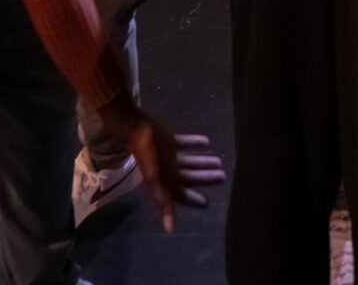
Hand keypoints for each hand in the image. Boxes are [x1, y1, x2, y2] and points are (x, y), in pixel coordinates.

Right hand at [101, 96, 225, 232]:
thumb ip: (164, 203)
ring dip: (202, 162)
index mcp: (163, 182)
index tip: (207, 203)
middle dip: (204, 178)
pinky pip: (184, 144)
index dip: (193, 199)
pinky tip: (207, 142)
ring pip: (188, 161)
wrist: (135, 128)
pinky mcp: (168, 141)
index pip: (180, 194)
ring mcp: (167, 155)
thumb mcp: (155, 182)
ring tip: (218, 161)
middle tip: (222, 177)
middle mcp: (166, 170)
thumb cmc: (146, 155)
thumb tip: (169, 230)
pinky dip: (195, 143)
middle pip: (188, 177)